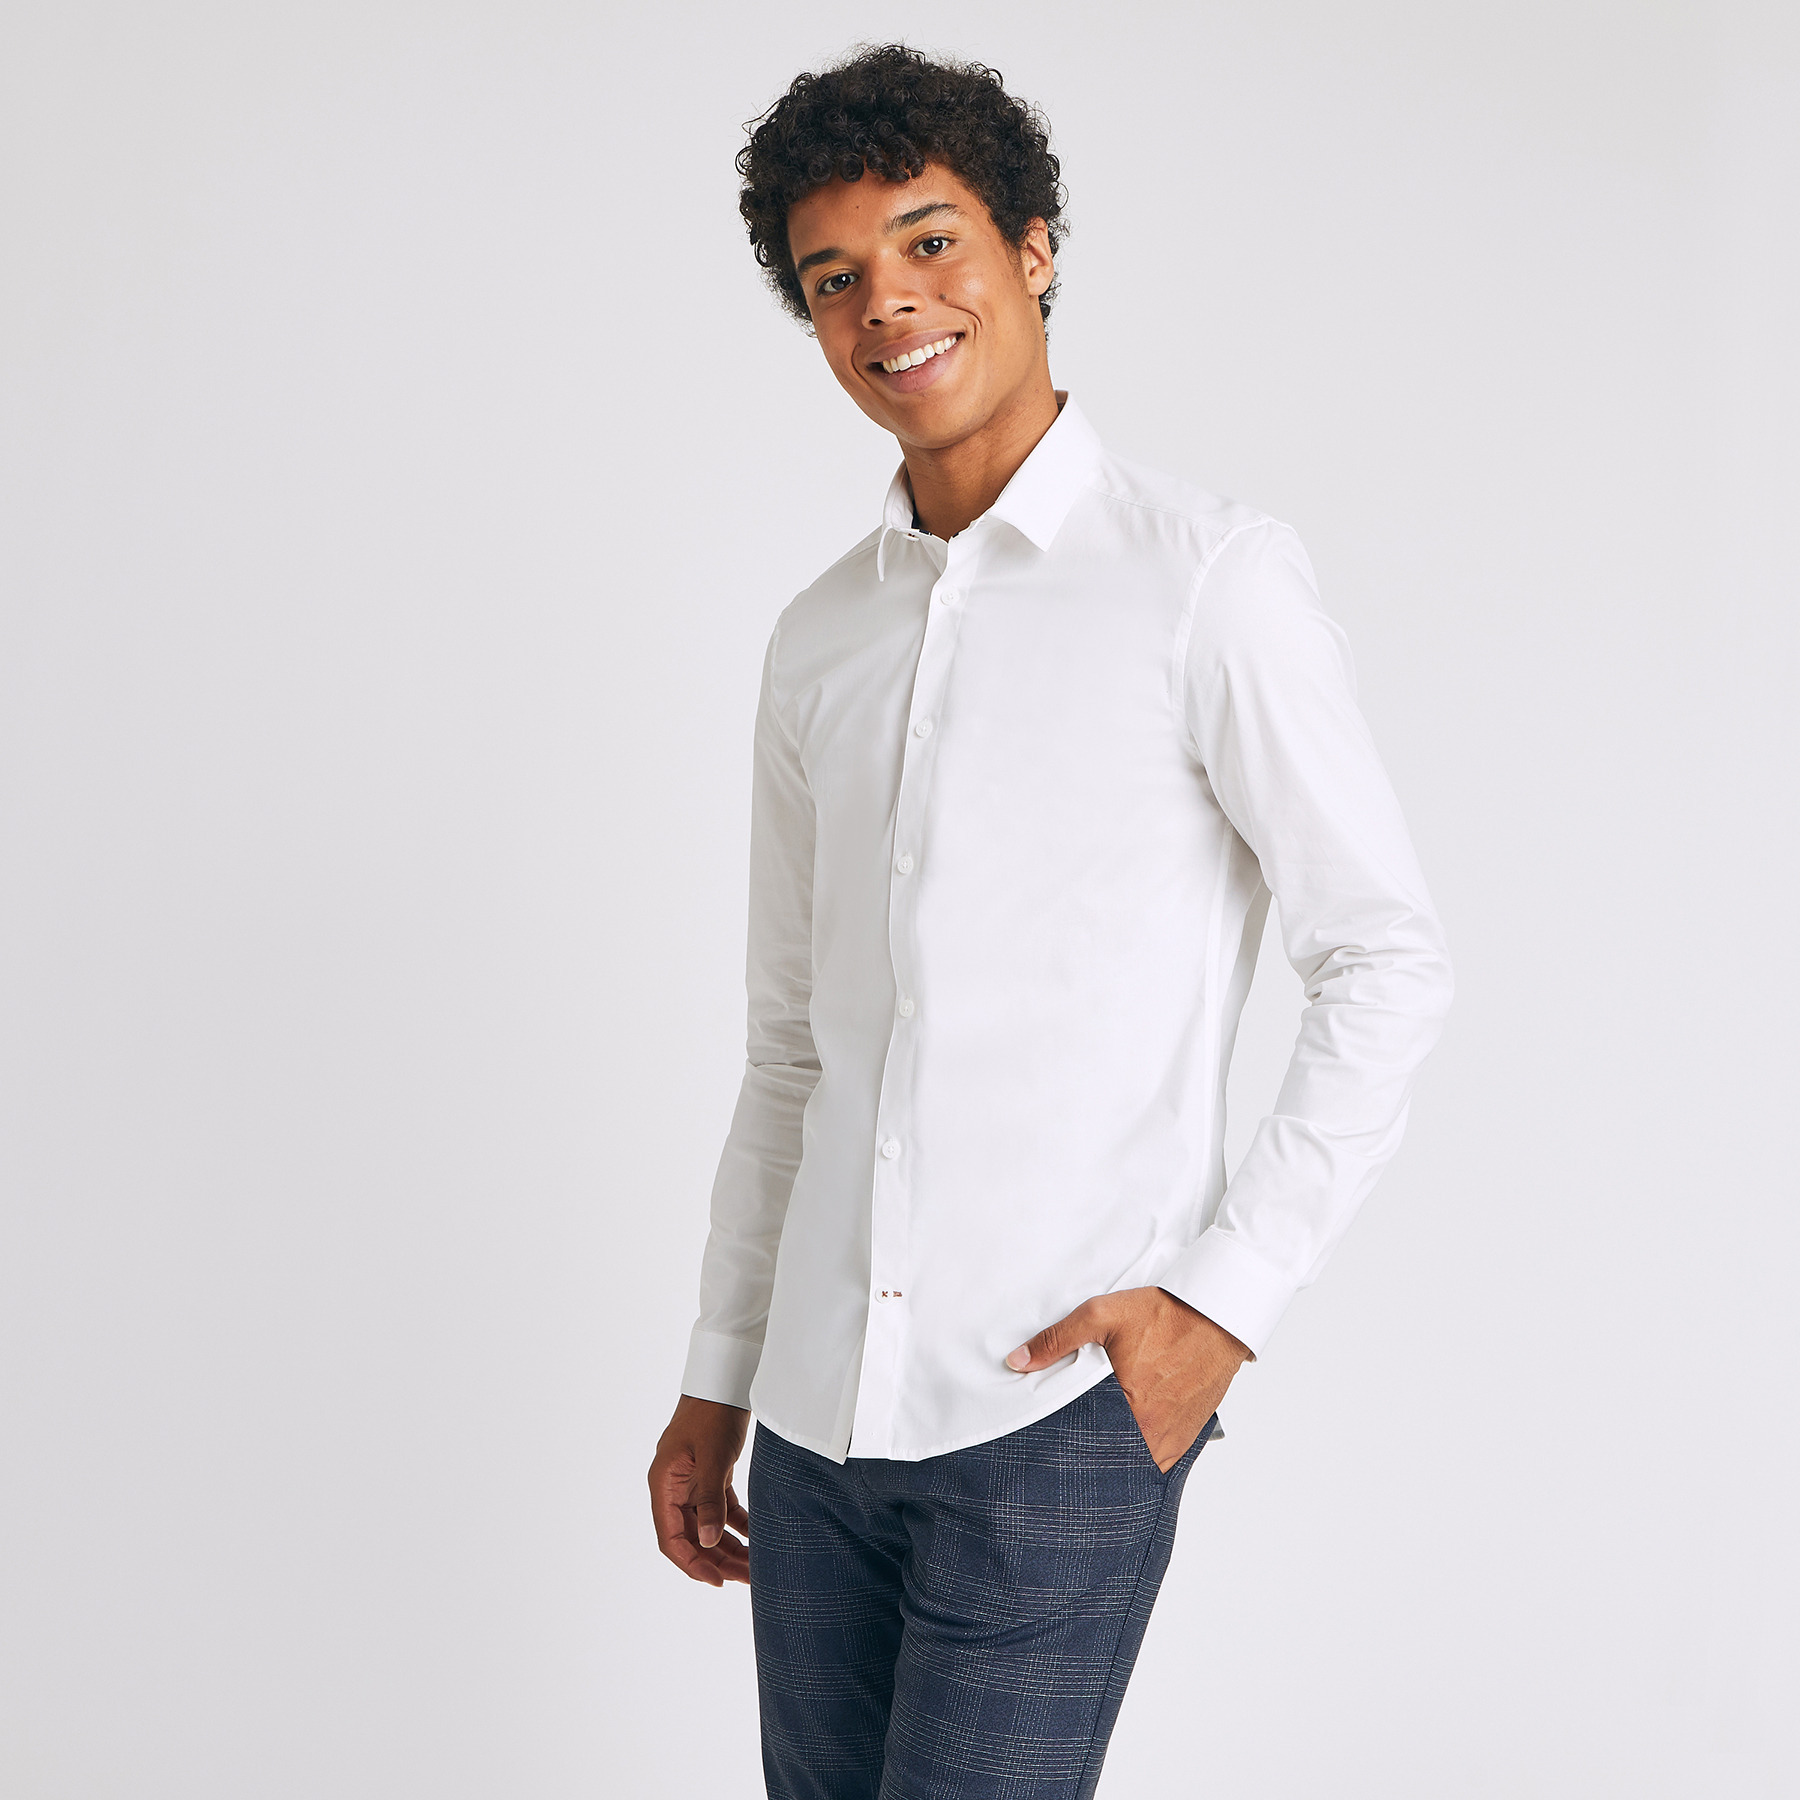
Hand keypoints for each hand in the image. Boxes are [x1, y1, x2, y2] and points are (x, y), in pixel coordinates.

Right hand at [648, 1395, 750, 1585]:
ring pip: (707, 1526)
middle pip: (691, 1536)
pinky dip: (737, 1524)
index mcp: (664, 1485)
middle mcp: (674, 1487)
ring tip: (754, 1565)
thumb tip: (707, 1541)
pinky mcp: (711, 1474)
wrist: (724, 1379)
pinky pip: (721, 1508)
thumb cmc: (713, 1412)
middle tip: (746, 1578)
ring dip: (729, 1546)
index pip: (671, 1538)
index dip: (692, 1564)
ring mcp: (692, 1481)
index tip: (718, 1581)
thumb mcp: (713, 1457)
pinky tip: (756, 1537)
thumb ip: (710, 1500)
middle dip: (717, 1560)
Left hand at [1006, 1287, 1251, 1471]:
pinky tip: (1121, 1447)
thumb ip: (1057, 1340)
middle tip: (1064, 1451)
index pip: (1079, 1439)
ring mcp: (1169, 1441)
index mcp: (1125, 1405)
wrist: (1218, 1318)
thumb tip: (1018, 1362)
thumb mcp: (1102, 1315)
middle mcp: (1149, 1431)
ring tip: (1090, 1450)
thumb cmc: (1163, 1315)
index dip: (1060, 1441)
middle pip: (1105, 1456)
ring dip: (1111, 1458)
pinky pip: (1154, 1464)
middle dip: (1084, 1454)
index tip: (1045, 1442)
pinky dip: (1137, 1458)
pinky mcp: (1183, 1441)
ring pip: (1130, 1464)